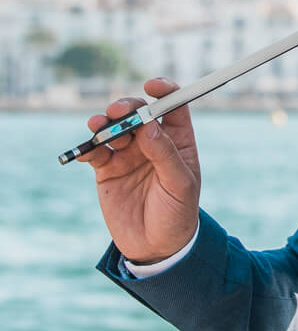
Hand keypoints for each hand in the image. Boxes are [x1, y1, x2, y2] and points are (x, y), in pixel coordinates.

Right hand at [81, 78, 201, 264]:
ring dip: (105, 124)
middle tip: (118, 111)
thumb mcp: (179, 184)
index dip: (164, 90)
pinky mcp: (107, 170)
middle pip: (138, 113)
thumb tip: (150, 125)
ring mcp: (128, 154)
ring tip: (100, 127)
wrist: (156, 245)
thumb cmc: (177, 212)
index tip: (152, 85)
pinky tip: (85, 152)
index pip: (173, 106)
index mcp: (178, 140)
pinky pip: (95, 153)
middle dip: (127, 107)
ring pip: (114, 129)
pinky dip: (88, 148)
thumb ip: (165, 154)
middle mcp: (152, 142)